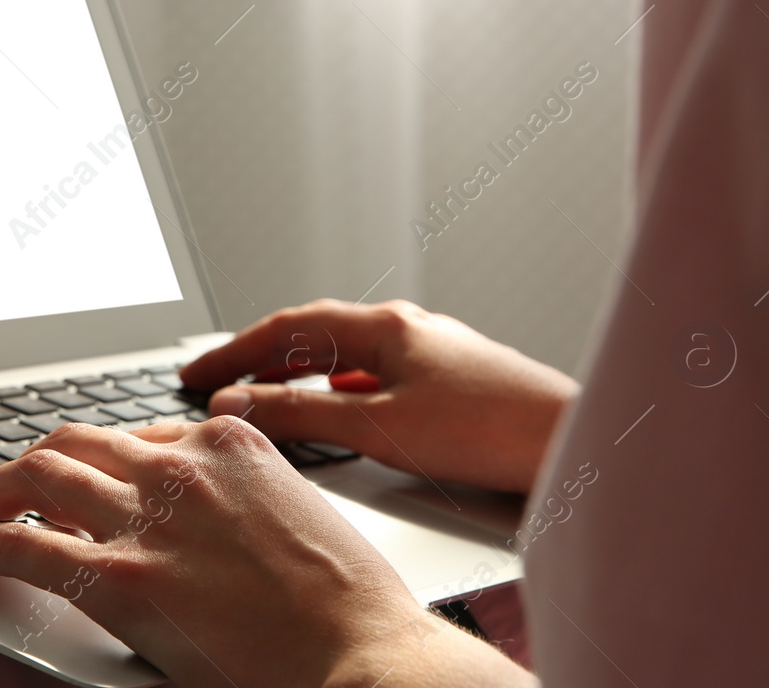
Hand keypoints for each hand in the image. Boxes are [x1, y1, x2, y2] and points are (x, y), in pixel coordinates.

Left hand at [0, 419, 531, 687]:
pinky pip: (25, 545)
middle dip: (32, 462)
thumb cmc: (351, 604)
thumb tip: (214, 513)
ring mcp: (147, 518)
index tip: (80, 477)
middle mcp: (180, 467)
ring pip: (39, 477)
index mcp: (231, 444)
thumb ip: (247, 498)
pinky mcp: (120, 577)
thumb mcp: (304, 517)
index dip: (98, 459)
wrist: (366, 656)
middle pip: (77, 443)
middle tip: (6, 485)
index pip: (136, 435)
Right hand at [180, 299, 577, 492]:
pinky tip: (337, 413)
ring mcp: (432, 354)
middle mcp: (408, 330)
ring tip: (262, 397)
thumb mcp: (380, 425)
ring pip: (346, 357)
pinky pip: (375, 377)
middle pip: (315, 335)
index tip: (196, 372)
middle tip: (217, 381)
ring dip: (298, 375)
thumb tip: (240, 401)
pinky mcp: (451, 383)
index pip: (288, 328)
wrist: (572, 442)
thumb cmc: (491, 429)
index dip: (234, 352)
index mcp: (386, 326)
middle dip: (259, 359)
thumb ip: (305, 413)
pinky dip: (338, 391)